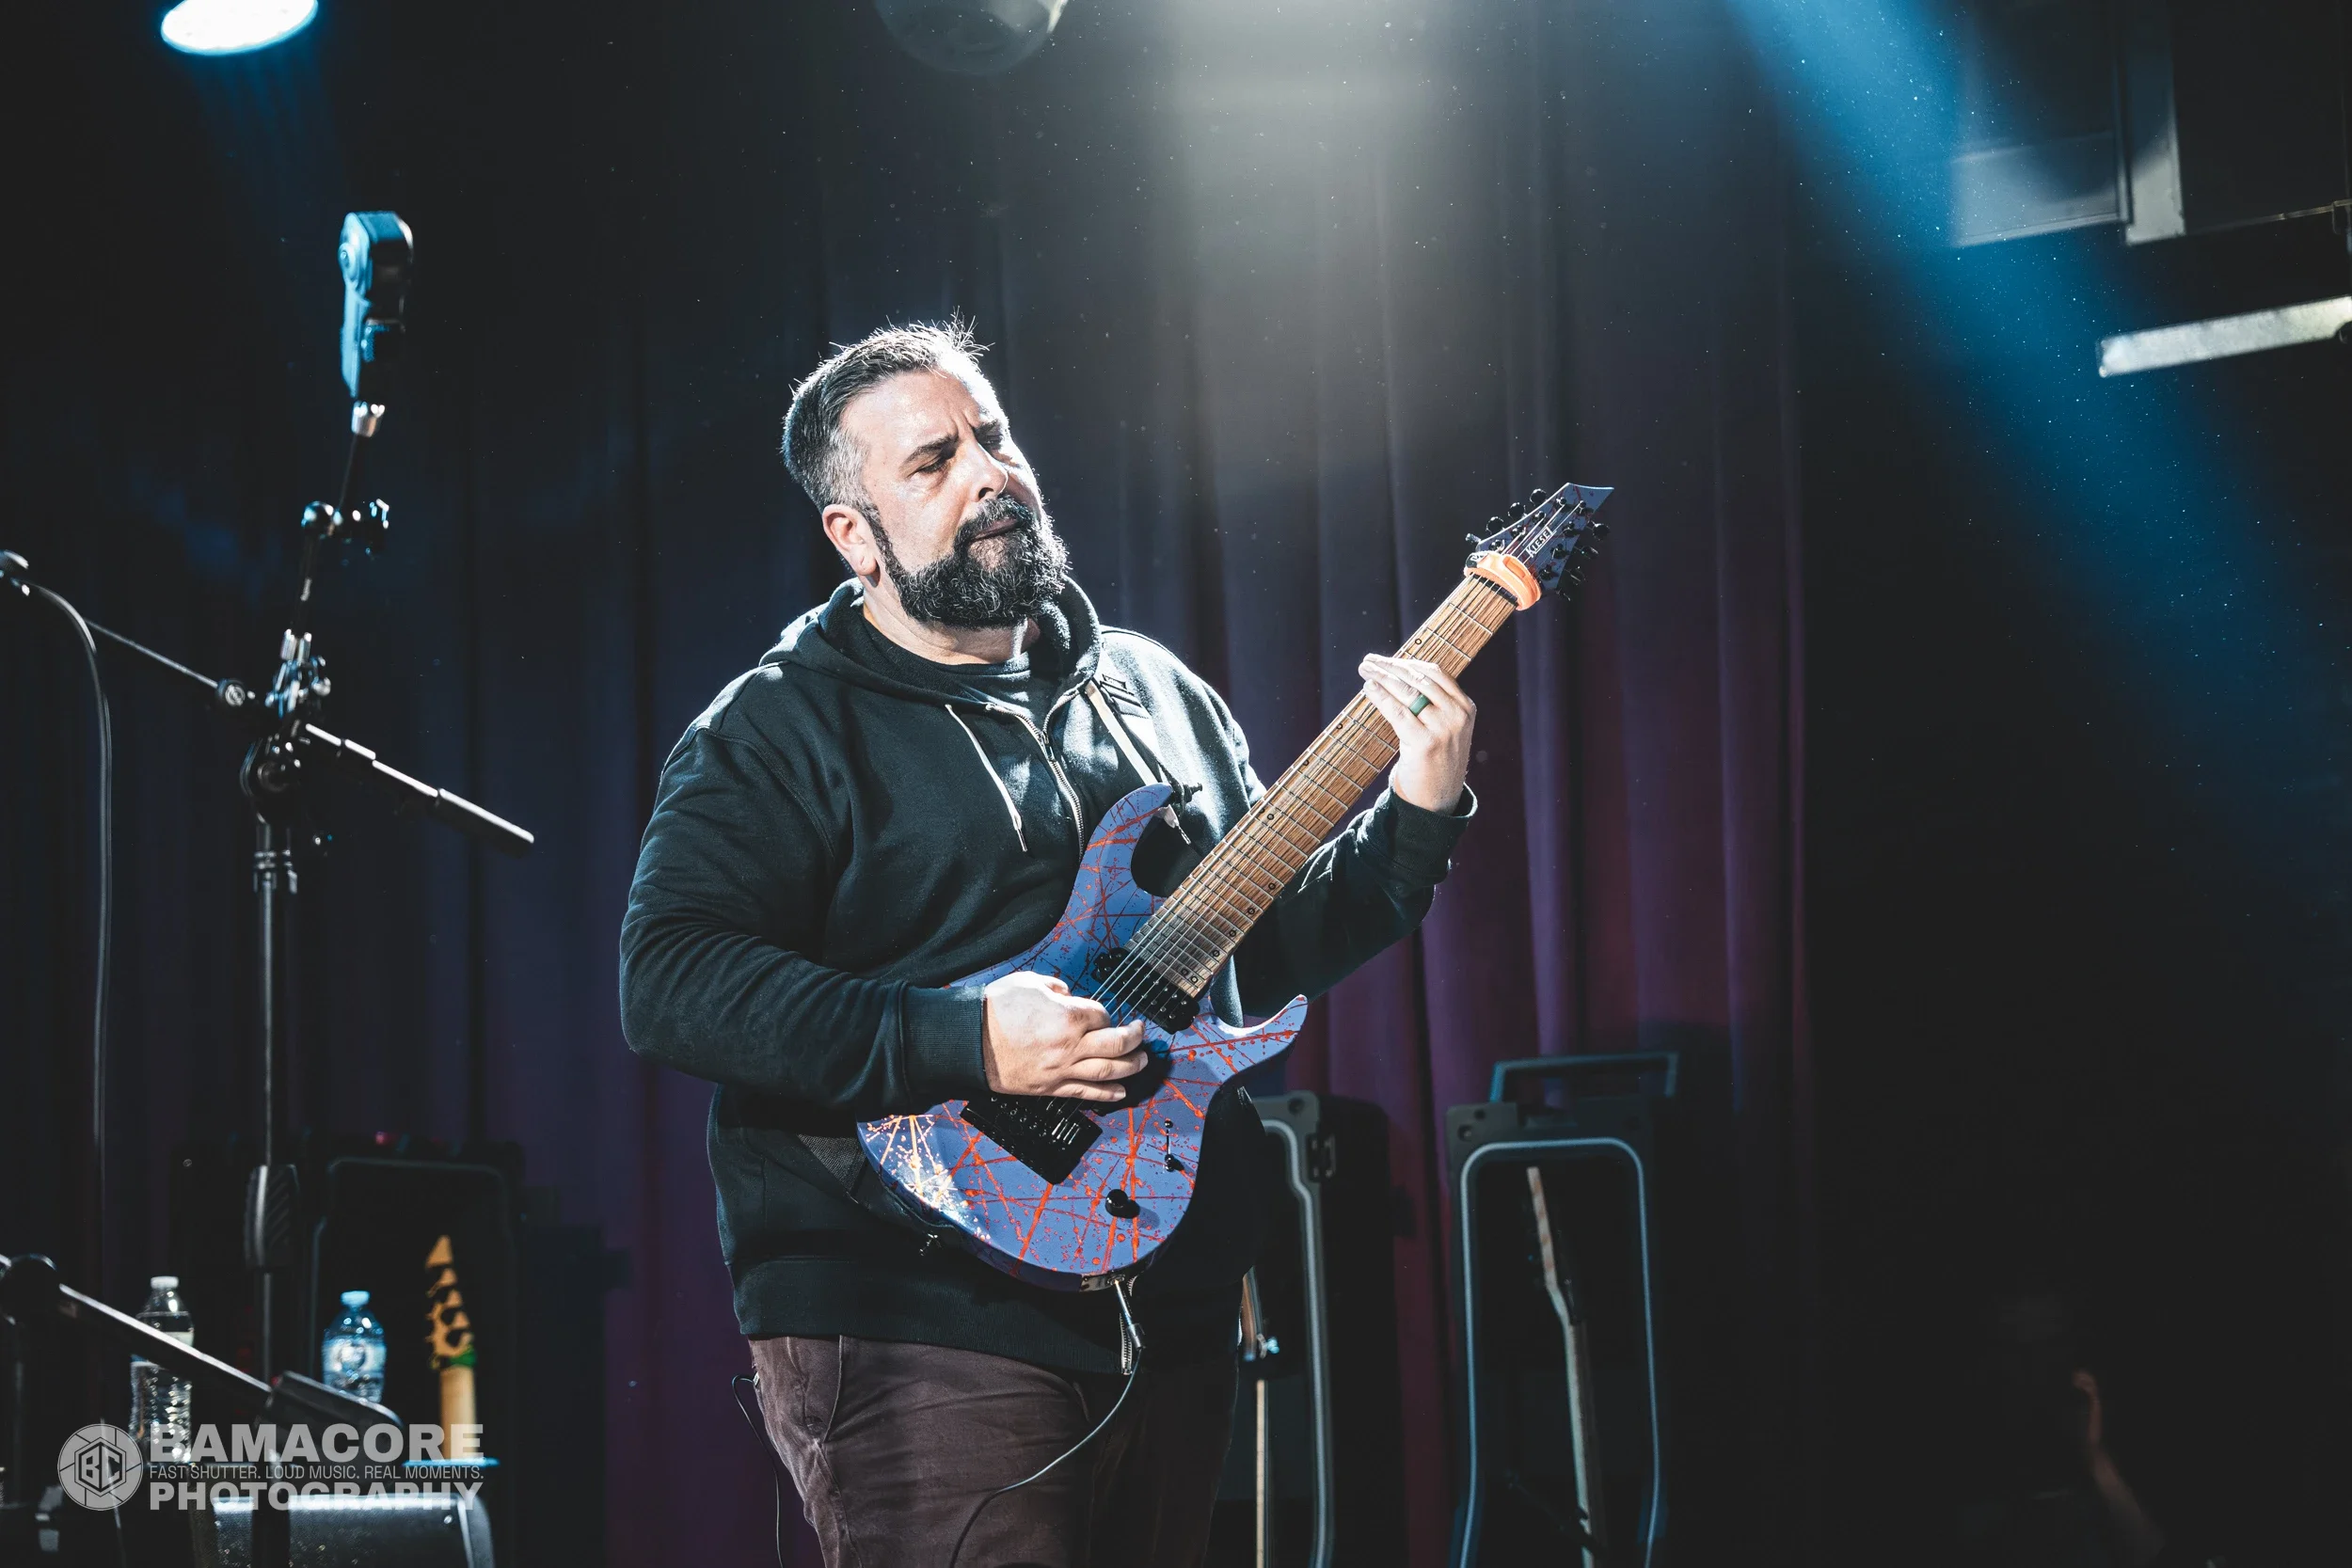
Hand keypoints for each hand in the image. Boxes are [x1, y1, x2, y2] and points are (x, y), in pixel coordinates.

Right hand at [981, 971, 1147, 1101]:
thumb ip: (1057, 987)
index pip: (1103, 1015)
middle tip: (1141, 1034)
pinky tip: (1122, 1091)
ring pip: (1109, 1072)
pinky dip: (1108, 1094)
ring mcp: (1062, 1069)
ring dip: (1132, 1067)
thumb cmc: (995, 1009)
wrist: (968, 1041)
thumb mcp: (1029, 982)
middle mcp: (1071, 1045)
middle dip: (1135, 1039)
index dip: (1106, 1013)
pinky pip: (1086, 1093)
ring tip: (1142, 1062)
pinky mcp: (1051, 1087)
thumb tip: (1069, 995)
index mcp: (1068, 1016)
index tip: (1100, 1013)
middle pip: (1117, 1044)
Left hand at [1358, 654, 1474, 812]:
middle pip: (1419, 679)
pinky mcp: (1425, 743)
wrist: (1437, 800)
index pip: (1435, 673)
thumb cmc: (1435, 761)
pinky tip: (1369, 688)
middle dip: (1390, 667)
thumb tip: (1398, 674)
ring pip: (1407, 693)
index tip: (1386, 660)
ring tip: (1364, 670)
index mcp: (1466, 707)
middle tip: (1368, 662)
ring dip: (1382, 677)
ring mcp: (1444, 729)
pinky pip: (1398, 712)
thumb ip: (1433, 704)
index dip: (1407, 663)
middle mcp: (1458, 715)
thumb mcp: (1445, 728)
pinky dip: (1381, 697)